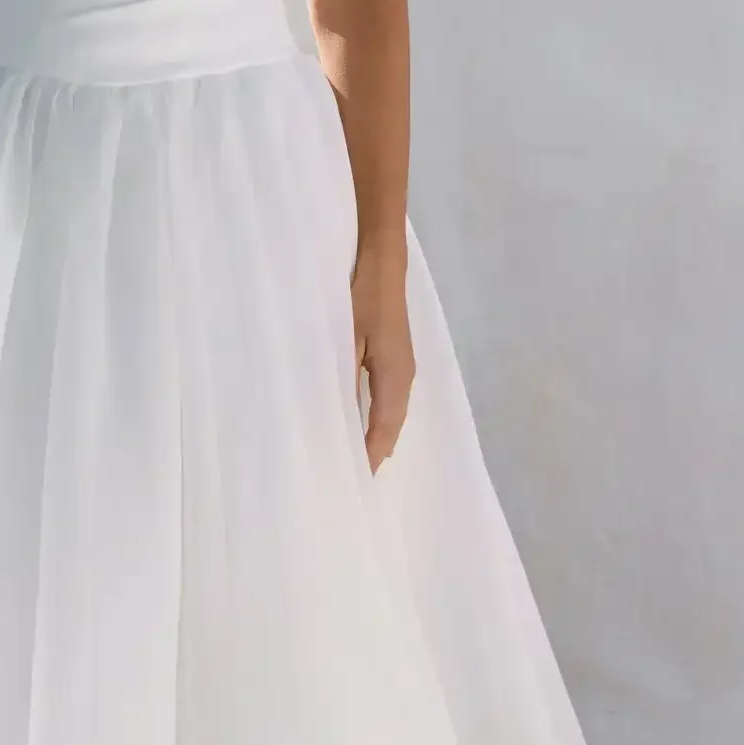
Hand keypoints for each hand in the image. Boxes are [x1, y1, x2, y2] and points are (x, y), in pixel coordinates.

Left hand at [352, 247, 414, 470]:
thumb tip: (338, 415)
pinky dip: (381, 418)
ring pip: (394, 414)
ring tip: (362, 460)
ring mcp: (405, 368)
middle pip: (393, 425)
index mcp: (394, 377)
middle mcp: (405, 377)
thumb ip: (343, 377)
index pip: (383, 427)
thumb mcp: (345, 338)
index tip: (357, 479)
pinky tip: (367, 424)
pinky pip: (392, 400)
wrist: (382, 265)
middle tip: (355, 478)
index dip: (371, 454)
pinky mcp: (398, 358)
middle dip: (377, 451)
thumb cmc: (361, 300)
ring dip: (380, 436)